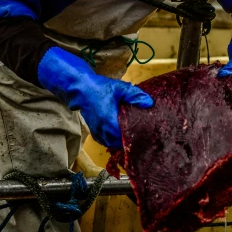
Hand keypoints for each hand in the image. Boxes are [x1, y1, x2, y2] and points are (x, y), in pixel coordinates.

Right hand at [38, 47, 152, 149]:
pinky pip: (104, 142)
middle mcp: (103, 130)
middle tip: (141, 137)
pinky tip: (118, 137)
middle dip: (129, 142)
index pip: (125, 137)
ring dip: (120, 143)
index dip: (136, 137)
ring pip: (111, 144)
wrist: (82, 88)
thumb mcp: (120, 88)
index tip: (145, 135)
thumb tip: (149, 103)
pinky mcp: (93, 131)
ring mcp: (97, 131)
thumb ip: (135, 95)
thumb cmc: (101, 87)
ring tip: (130, 139)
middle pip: (119, 144)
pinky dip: (111, 142)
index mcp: (110, 121)